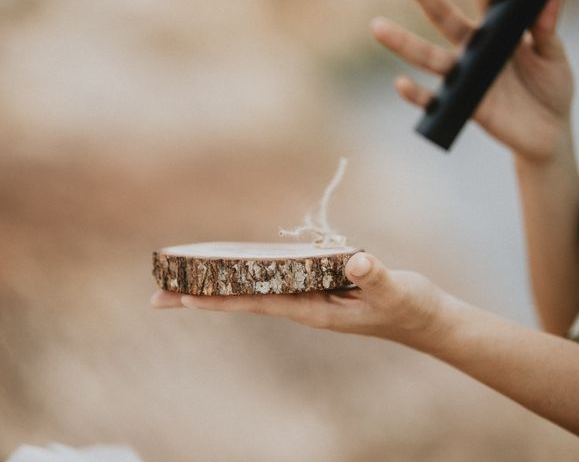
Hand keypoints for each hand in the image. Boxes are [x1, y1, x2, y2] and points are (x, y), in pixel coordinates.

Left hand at [150, 252, 447, 345]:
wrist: (422, 317)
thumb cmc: (408, 306)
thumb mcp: (396, 289)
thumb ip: (375, 275)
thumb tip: (356, 261)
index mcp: (314, 311)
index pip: (257, 304)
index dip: (220, 299)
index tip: (184, 299)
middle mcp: (304, 306)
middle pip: (243, 301)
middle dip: (202, 298)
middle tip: (156, 297)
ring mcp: (309, 298)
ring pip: (254, 291)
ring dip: (218, 287)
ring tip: (182, 284)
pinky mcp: (318, 288)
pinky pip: (273, 280)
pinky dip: (247, 275)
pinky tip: (233, 271)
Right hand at [372, 0, 573, 162]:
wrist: (548, 133)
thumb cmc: (550, 90)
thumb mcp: (552, 55)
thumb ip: (546, 26)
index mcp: (498, 32)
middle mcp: (475, 50)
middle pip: (444, 19)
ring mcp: (466, 78)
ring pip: (429, 57)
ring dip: (403, 43)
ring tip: (377, 27)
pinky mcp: (464, 106)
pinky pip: (434, 101)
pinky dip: (416, 95)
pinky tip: (401, 84)